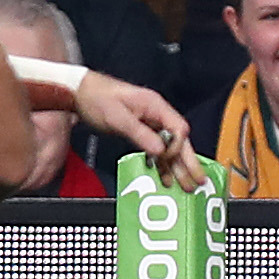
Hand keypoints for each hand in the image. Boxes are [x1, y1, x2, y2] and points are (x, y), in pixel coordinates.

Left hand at [71, 72, 206, 190]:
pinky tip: (165, 177)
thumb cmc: (97, 97)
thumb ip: (140, 134)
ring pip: (170, 148)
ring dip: (177, 167)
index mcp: (155, 106)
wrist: (79, 91)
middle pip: (180, 141)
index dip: (176, 146)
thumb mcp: (117, 117)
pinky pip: (158, 150)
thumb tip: (160, 150)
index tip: (165, 158)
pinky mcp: (142, 130)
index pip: (179, 129)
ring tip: (186, 186)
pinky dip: (162, 164)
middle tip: (198, 180)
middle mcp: (157, 114)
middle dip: (189, 162)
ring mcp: (151, 123)